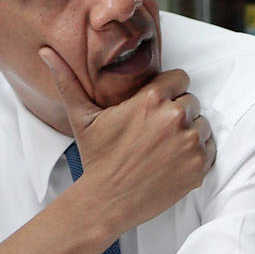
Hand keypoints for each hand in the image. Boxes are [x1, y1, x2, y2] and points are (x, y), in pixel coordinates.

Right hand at [38, 48, 213, 237]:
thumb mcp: (82, 117)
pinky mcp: (199, 165)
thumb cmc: (96, 158)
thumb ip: (68, 80)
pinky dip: (197, 153)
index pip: (180, 78)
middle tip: (156, 131)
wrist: (107, 202)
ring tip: (164, 147)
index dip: (167, 91)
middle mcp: (175, 117)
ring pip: (202, 124)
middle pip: (191, 100)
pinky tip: (173, 161)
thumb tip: (45, 51)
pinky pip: (209, 147)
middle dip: (177, 111)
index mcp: (152, 99)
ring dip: (189, 132)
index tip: (155, 106)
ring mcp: (190, 142)